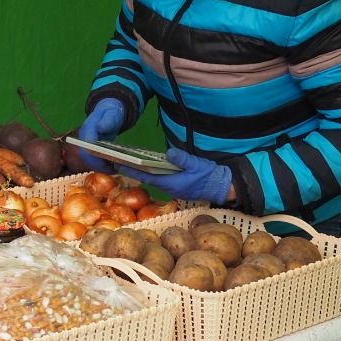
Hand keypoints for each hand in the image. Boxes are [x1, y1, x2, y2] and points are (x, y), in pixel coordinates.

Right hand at [77, 98, 126, 171]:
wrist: (108, 111)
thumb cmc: (111, 112)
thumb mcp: (112, 113)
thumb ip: (107, 120)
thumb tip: (99, 128)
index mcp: (88, 128)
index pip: (87, 145)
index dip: (94, 156)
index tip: (106, 162)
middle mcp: (84, 137)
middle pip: (85, 155)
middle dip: (97, 164)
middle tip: (112, 169)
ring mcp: (86, 143)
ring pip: (87, 159)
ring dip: (99, 166)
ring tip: (113, 169)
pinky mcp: (90, 148)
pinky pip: (92, 159)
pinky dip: (101, 165)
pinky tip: (112, 167)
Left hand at [115, 147, 232, 204]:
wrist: (222, 187)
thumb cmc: (208, 176)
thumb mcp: (196, 165)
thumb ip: (182, 159)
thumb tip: (168, 152)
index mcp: (171, 183)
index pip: (146, 177)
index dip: (132, 171)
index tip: (119, 165)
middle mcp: (169, 187)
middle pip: (147, 178)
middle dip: (133, 171)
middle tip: (119, 162)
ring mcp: (172, 188)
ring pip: (153, 179)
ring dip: (142, 172)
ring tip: (129, 163)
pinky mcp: (177, 186)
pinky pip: (161, 179)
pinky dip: (152, 173)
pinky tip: (148, 167)